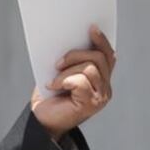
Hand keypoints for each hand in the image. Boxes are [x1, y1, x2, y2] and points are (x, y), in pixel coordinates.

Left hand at [31, 24, 116, 140]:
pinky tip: (53, 86)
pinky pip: (81, 81)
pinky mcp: (91, 104)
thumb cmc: (49, 98)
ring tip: (54, 79)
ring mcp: (101, 97)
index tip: (91, 27)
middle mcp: (105, 88)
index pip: (108, 56)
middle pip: (100, 58)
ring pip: (90, 68)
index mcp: (101, 79)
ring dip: (68, 70)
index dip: (101, 41)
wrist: (41, 122)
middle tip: (58, 62)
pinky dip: (64, 80)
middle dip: (76, 54)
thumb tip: (66, 38)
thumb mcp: (59, 73)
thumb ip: (70, 60)